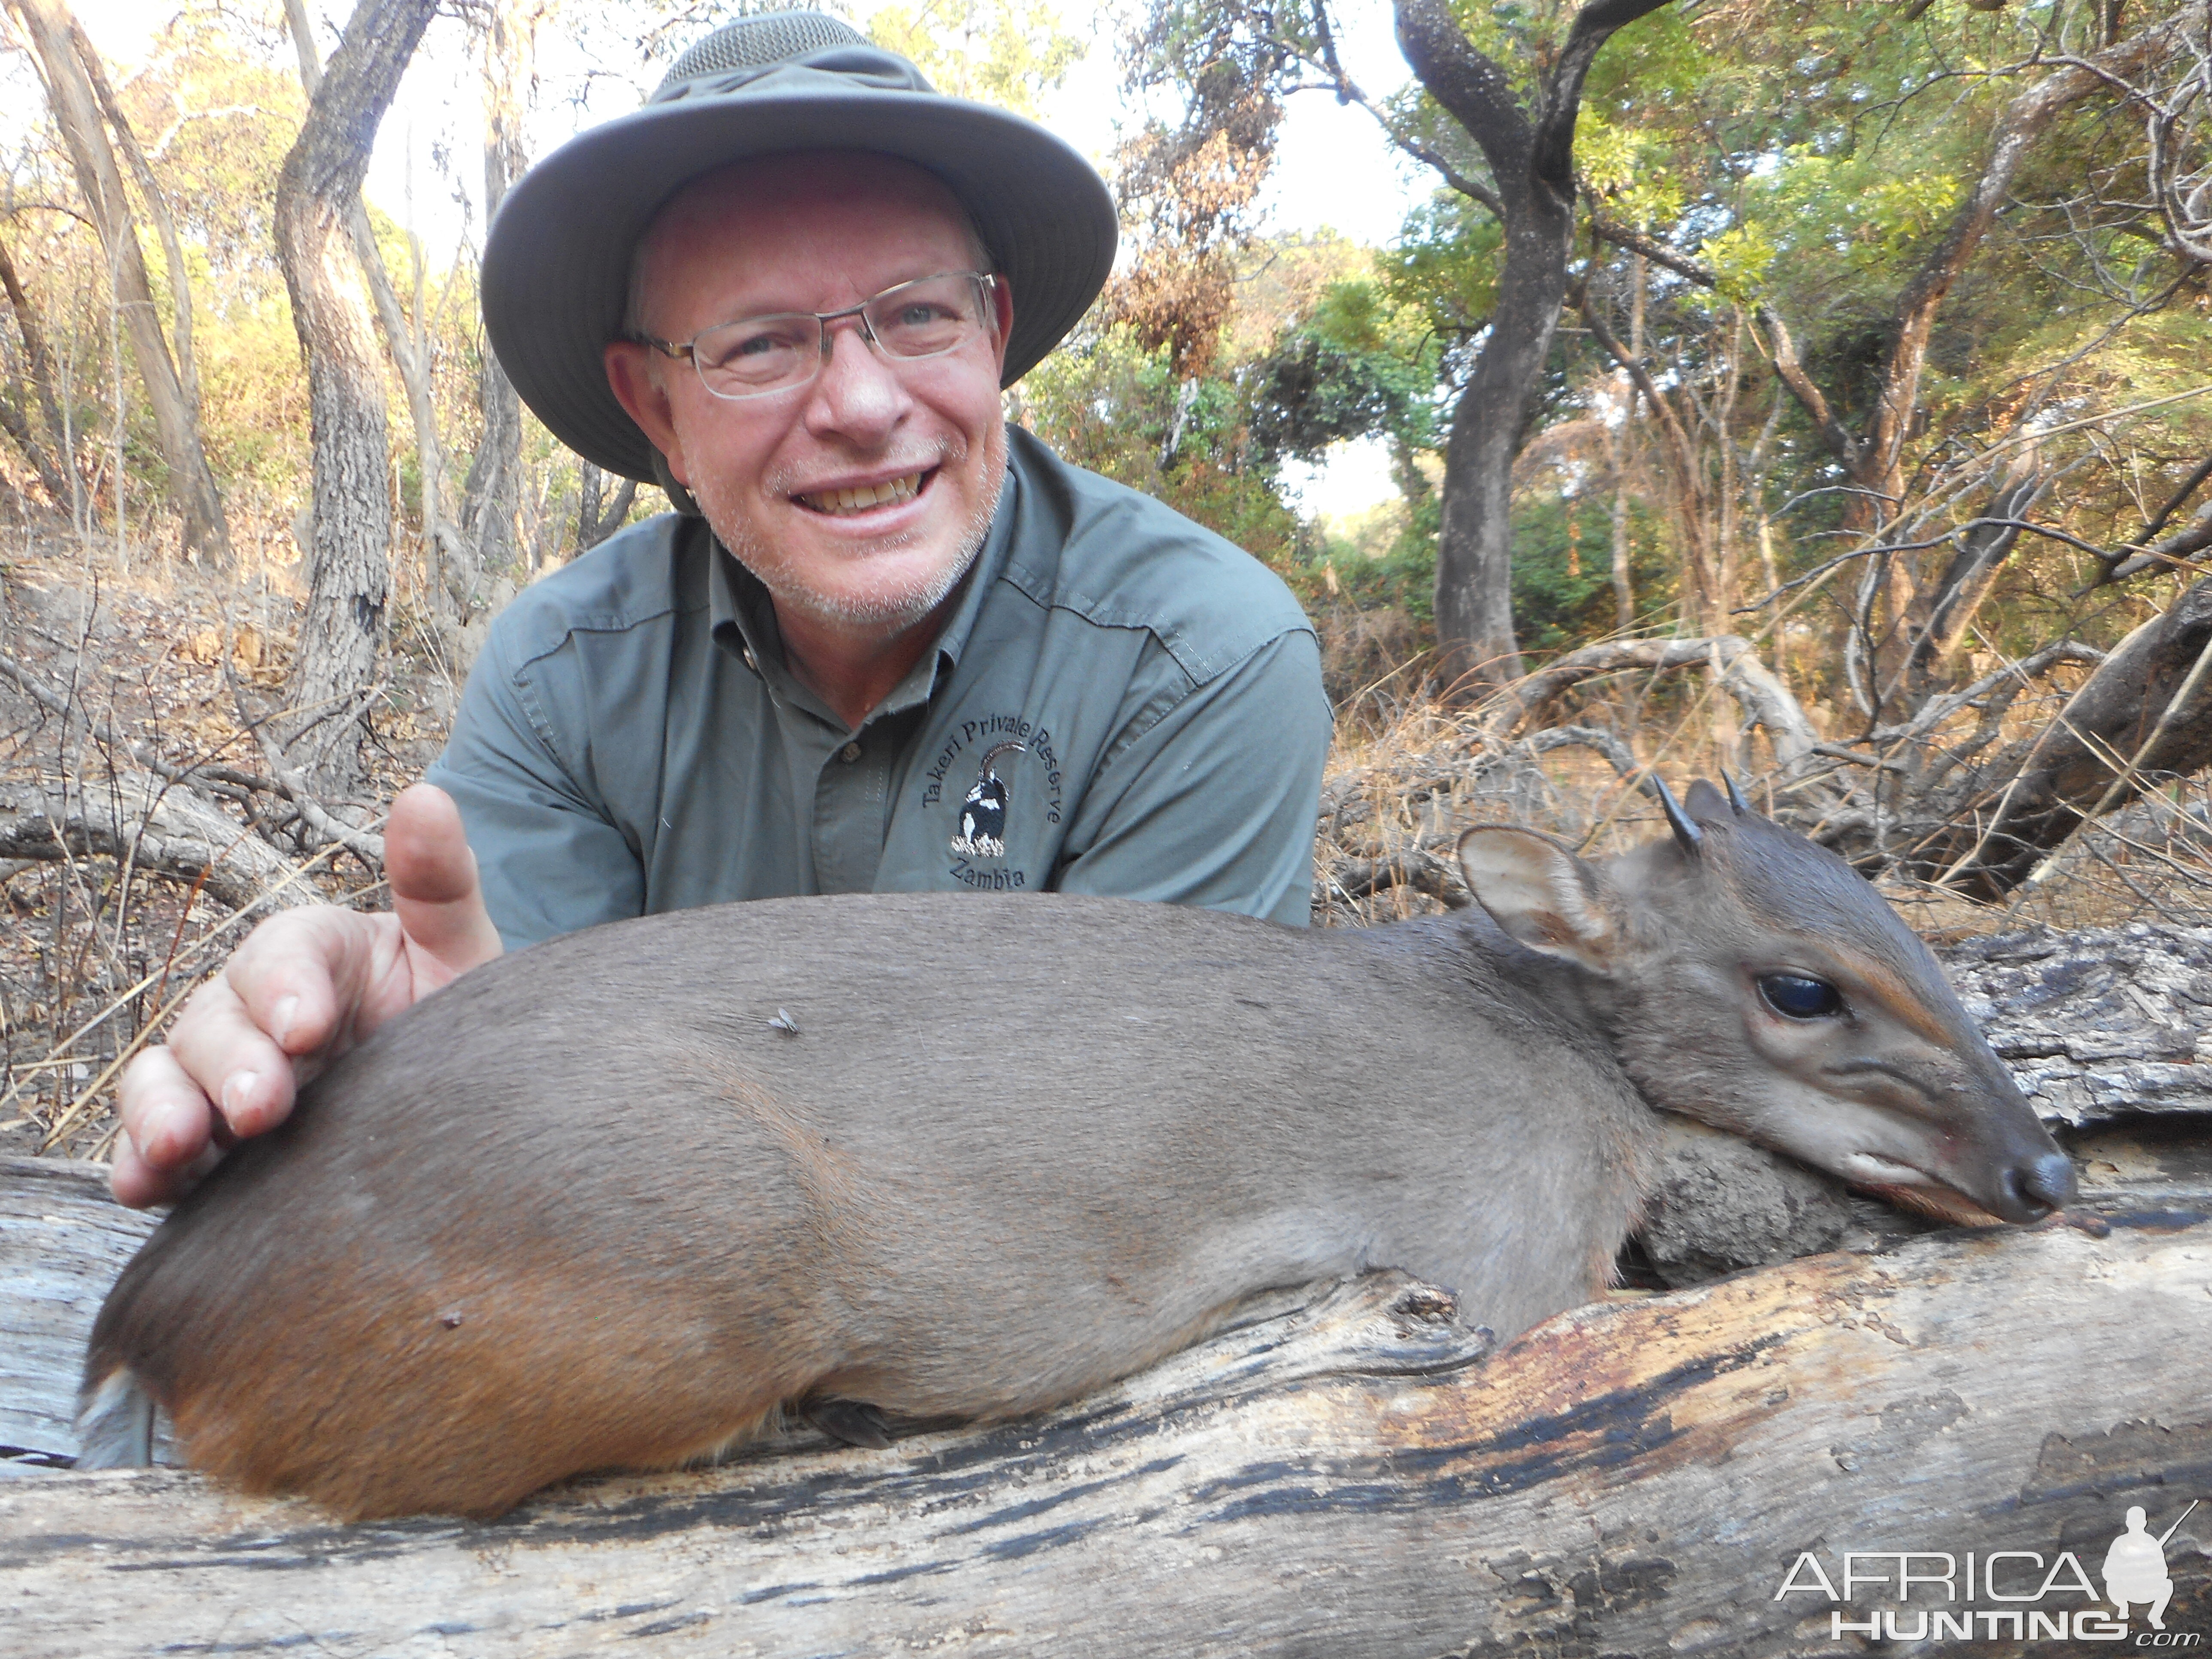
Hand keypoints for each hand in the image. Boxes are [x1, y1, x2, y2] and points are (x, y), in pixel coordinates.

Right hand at [113, 783, 502, 1206]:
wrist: (462, 1105)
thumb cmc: (452, 1016)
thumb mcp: (458, 953)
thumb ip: (439, 882)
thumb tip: (426, 796)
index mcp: (313, 956)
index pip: (283, 954)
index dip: (285, 986)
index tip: (307, 1025)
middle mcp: (253, 1011)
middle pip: (216, 1021)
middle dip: (233, 1061)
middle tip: (264, 1104)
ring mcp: (222, 1078)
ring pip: (168, 1078)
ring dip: (164, 1109)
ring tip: (181, 1142)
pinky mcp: (206, 1144)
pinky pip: (155, 1148)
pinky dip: (142, 1163)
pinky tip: (145, 1183)